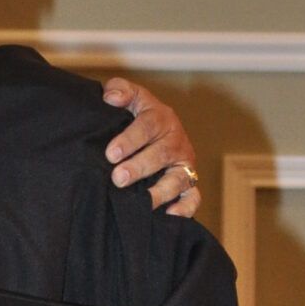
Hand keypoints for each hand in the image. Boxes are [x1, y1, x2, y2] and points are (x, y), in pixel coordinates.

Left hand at [101, 78, 200, 215]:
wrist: (153, 133)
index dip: (130, 140)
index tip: (111, 153)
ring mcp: (184, 164)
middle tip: (118, 177)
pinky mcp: (188, 184)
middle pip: (162, 155)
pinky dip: (186, 208)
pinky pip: (193, 198)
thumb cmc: (136, 116)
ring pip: (178, 179)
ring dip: (160, 191)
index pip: (147, 126)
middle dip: (139, 167)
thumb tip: (111, 97)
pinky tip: (168, 215)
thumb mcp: (130, 97)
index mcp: (161, 117)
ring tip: (142, 202)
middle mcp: (176, 141)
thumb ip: (119, 90)